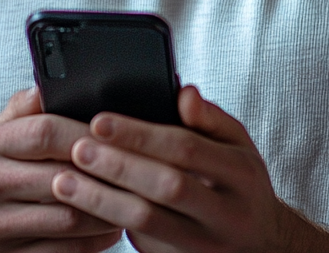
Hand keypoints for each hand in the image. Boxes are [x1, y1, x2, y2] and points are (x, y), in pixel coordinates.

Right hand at [0, 88, 122, 252]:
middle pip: (61, 177)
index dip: (86, 133)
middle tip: (140, 170)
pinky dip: (94, 241)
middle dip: (105, 174)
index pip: (44, 131)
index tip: (117, 134)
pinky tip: (112, 229)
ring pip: (67, 219)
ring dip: (107, 210)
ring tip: (134, 199)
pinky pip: (63, 252)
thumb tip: (48, 83)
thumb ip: (22, 110)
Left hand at [50, 86, 328, 252]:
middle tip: (77, 147)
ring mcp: (206, 247)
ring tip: (65, 180)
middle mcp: (227, 214)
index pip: (185, 148)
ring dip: (101, 200)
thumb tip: (184, 91)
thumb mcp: (238, 145)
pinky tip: (82, 207)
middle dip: (117, 166)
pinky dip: (109, 223)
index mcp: (240, 174)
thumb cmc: (240, 182)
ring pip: (148, 223)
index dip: (140, 134)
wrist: (263, 246)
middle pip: (166, 186)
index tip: (99, 120)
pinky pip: (143, 243)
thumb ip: (210, 117)